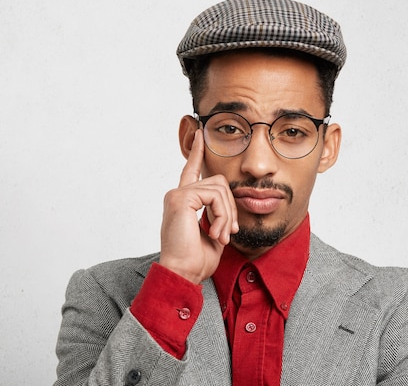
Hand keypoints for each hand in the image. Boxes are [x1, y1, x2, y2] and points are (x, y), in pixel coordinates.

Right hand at [159, 129, 238, 283]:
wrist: (183, 273)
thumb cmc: (195, 261)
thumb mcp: (213, 234)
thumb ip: (219, 216)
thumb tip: (229, 210)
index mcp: (183, 201)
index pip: (191, 171)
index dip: (197, 153)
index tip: (200, 134)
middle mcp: (177, 194)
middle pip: (219, 183)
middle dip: (230, 207)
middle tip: (228, 232)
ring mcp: (177, 195)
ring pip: (220, 189)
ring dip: (226, 215)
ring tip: (219, 236)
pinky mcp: (180, 198)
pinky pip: (214, 196)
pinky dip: (221, 216)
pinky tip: (214, 233)